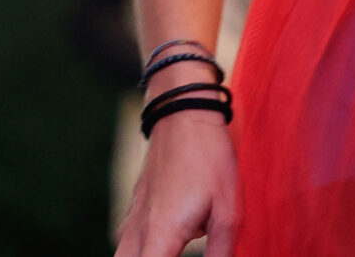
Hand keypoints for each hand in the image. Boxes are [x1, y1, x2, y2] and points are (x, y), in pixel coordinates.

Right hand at [116, 111, 238, 256]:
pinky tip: (163, 249)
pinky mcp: (134, 212)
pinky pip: (127, 250)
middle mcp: (137, 233)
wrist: (183, 112)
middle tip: (178, 255)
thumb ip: (220, 253)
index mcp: (160, 236)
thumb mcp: (227, 210)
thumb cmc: (209, 159)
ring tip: (176, 249)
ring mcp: (131, 221)